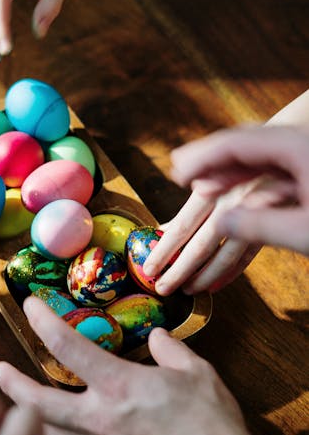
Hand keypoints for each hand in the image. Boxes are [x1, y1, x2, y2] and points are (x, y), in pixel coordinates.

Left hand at [0, 297, 245, 434]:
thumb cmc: (208, 424)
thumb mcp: (195, 372)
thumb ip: (170, 351)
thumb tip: (157, 339)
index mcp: (116, 385)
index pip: (66, 346)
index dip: (42, 322)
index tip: (28, 306)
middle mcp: (97, 417)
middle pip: (36, 402)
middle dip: (12, 385)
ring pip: (48, 434)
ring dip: (30, 417)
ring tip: (21, 406)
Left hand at [143, 123, 308, 294]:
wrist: (286, 145)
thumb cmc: (242, 158)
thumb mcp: (213, 170)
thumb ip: (189, 200)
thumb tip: (163, 227)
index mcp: (210, 186)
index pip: (182, 226)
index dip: (164, 250)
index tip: (149, 268)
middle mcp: (230, 202)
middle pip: (200, 246)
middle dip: (178, 272)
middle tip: (162, 288)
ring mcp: (253, 216)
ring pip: (225, 256)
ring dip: (203, 277)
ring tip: (186, 289)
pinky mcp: (269, 224)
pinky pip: (247, 256)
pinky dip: (230, 273)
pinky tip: (214, 285)